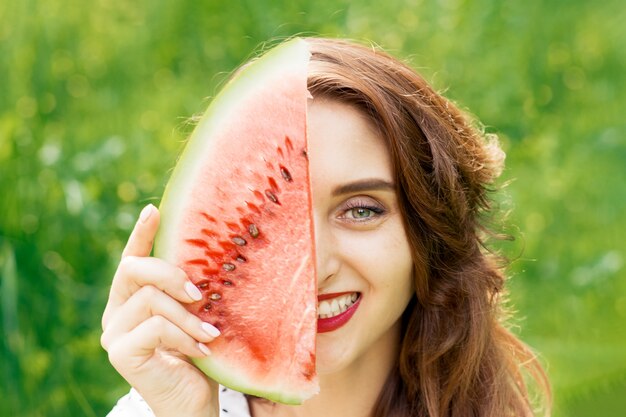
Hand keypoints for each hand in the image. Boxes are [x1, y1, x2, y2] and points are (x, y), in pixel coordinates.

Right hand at [101, 204, 219, 416]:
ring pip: (150, 298)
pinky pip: (155, 326)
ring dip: (187, 316)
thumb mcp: (196, 317)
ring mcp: (113, 332)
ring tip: (210, 334)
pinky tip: (201, 350)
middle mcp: (116, 312)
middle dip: (170, 274)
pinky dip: (183, 335)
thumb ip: (190, 293)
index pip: (131, 259)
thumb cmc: (198, 357)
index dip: (141, 234)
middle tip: (200, 294)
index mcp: (132, 299)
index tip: (155, 210)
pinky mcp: (119, 353)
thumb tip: (210, 260)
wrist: (193, 404)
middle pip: (133, 269)